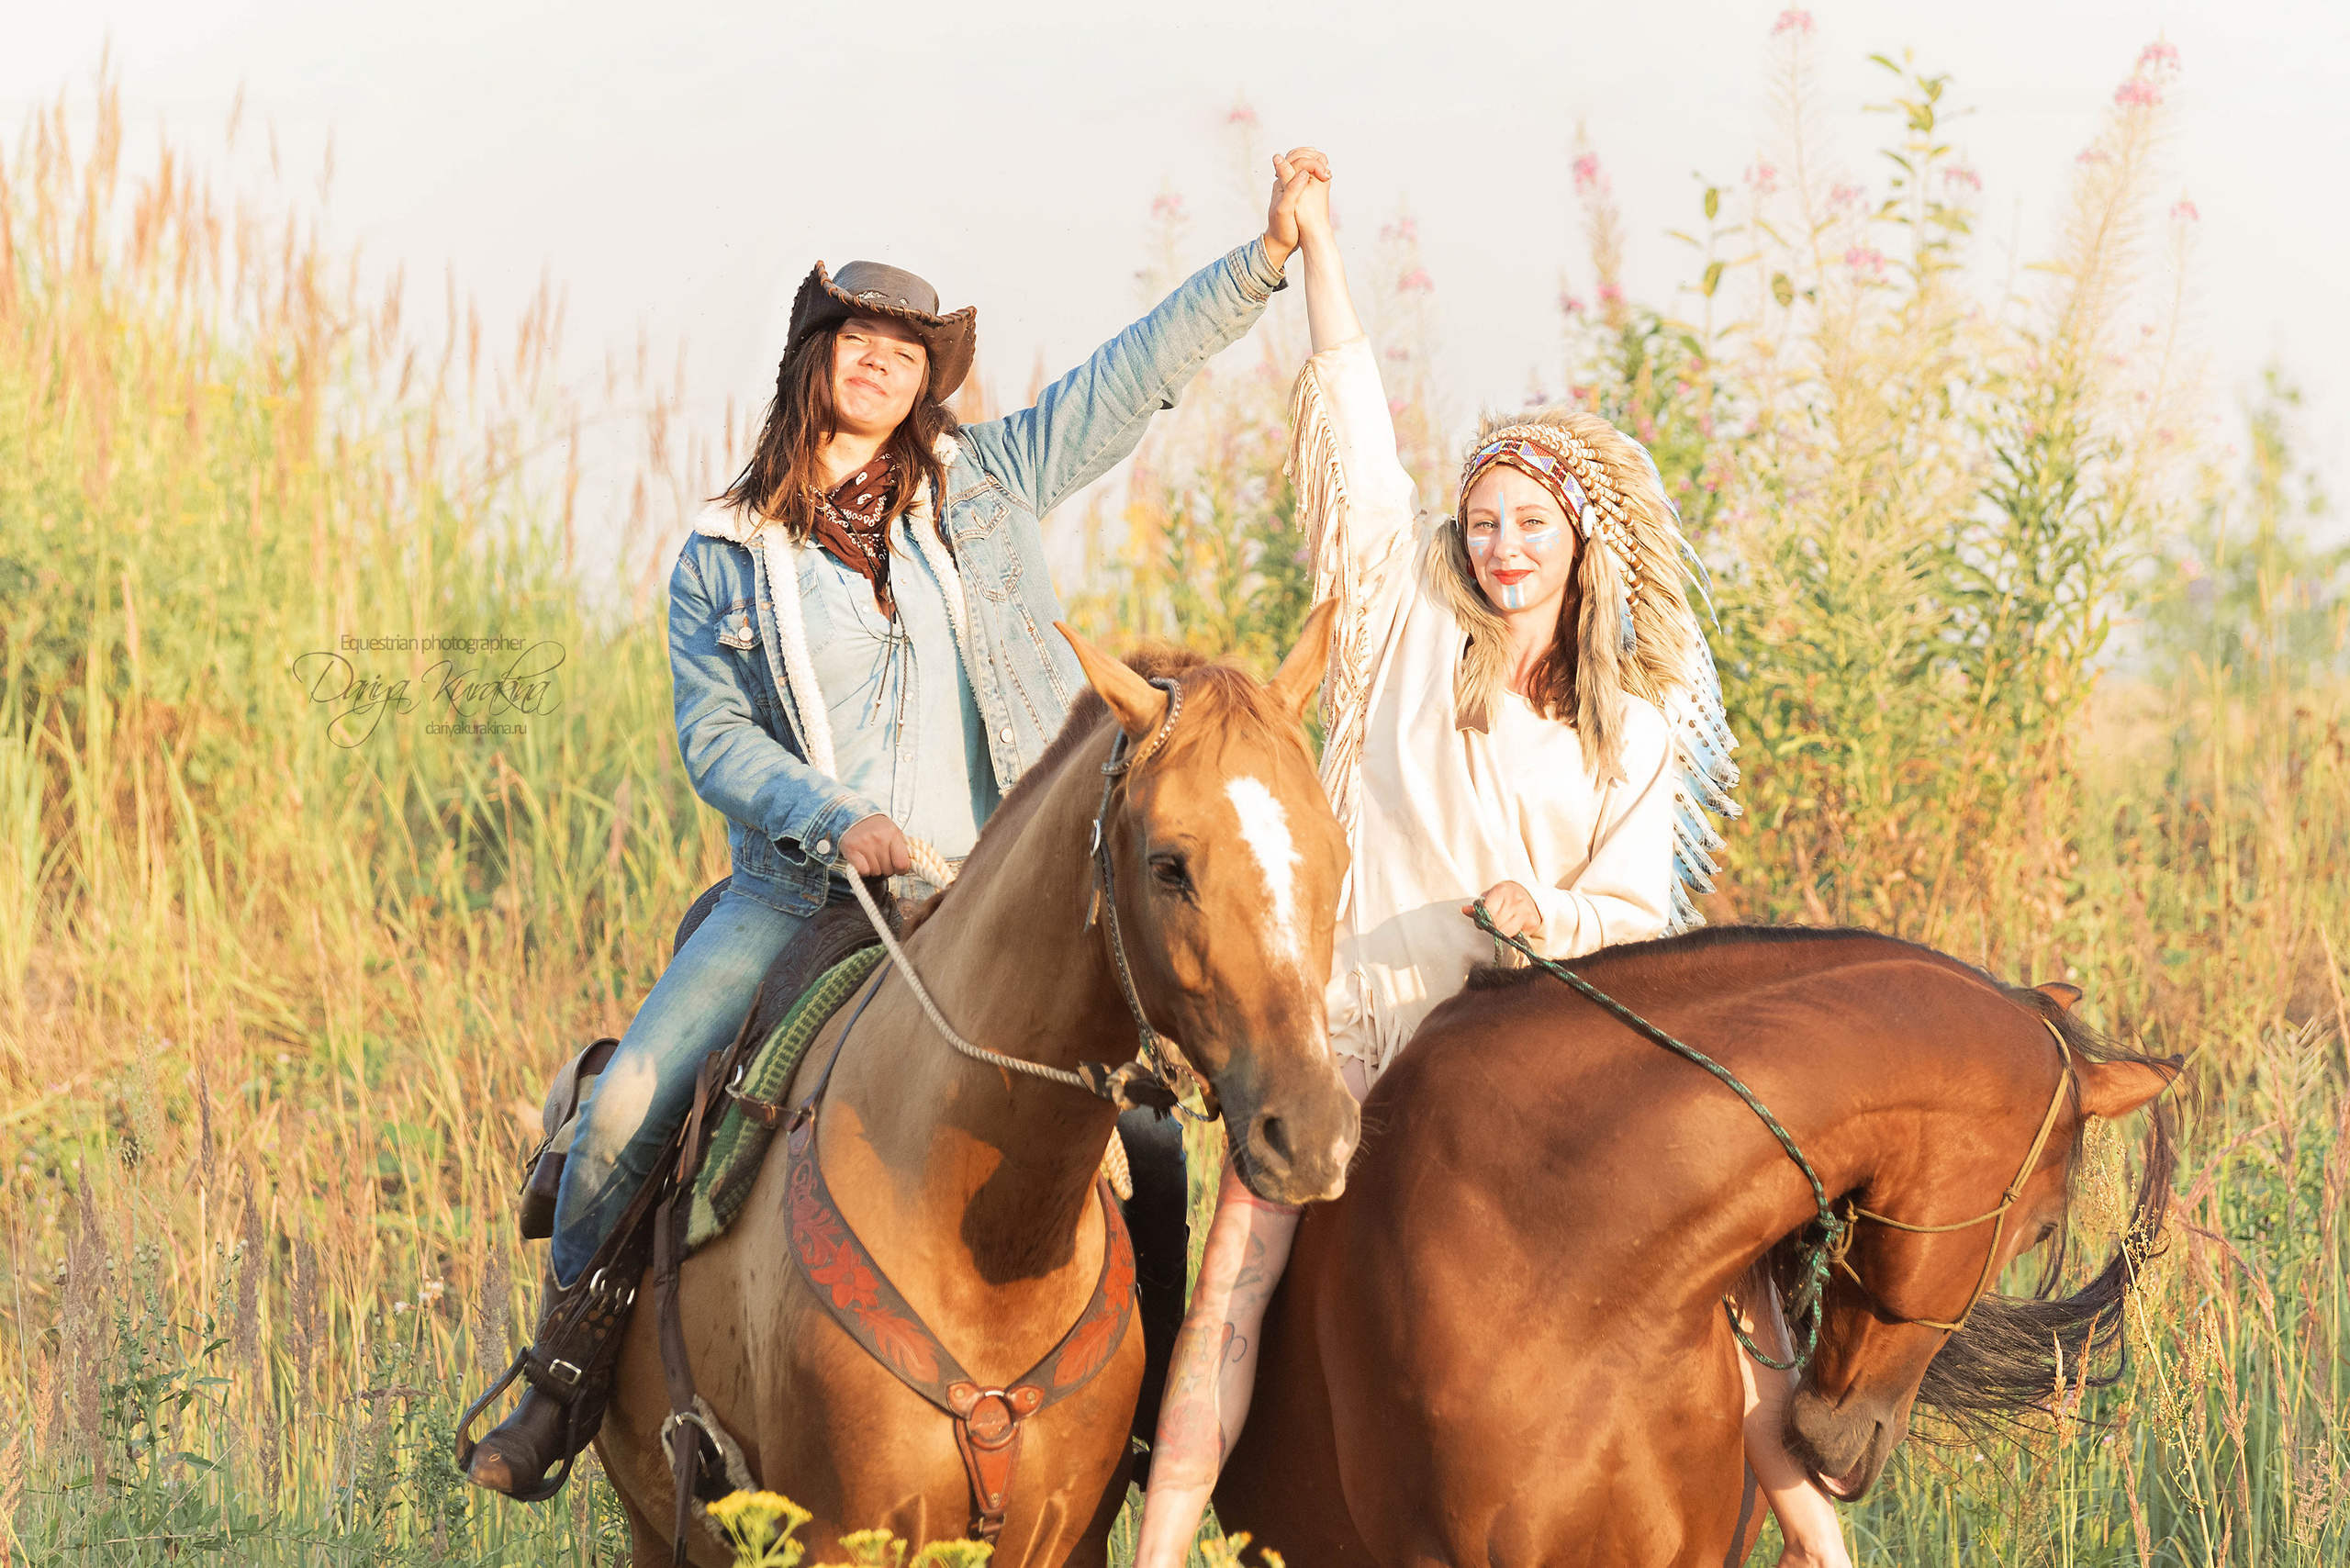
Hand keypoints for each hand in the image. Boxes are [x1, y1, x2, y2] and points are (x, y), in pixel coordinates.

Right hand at [839, 813, 911, 877]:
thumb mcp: (895, 834)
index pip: (902, 864)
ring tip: (871, 858)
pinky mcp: (851, 848)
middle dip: (885, 868)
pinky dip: (863, 871)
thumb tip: (906, 869)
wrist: (856, 816)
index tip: (897, 867)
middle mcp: (879, 838)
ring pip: (875, 872)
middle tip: (880, 859)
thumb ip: (903, 850)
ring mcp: (864, 843)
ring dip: (874, 869)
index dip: (901, 870)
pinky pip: (863, 871)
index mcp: (893, 834)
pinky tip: (862, 862)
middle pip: (888, 870)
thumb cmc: (878, 830)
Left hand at [1262, 146, 1331, 269]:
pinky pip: (1308, 177)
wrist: (1280, 244)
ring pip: (1305, 167)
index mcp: (1281, 183)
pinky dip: (1317, 175)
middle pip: (1300, 159)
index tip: (1325, 175)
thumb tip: (1303, 172)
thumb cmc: (1281, 229)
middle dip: (1315, 161)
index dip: (1311, 164)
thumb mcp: (1284, 210)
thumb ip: (1291, 190)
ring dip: (1317, 166)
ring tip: (1327, 174)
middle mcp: (1285, 181)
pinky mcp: (1298, 194)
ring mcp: (1292, 187)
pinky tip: (1325, 181)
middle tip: (1327, 172)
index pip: (1296, 161)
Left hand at [1463, 881, 1542, 939]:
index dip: (1481, 920)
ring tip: (1499, 927)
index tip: (1480, 922)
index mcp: (1502, 890)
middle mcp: (1516, 900)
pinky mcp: (1533, 922)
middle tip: (1489, 926)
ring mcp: (1526, 911)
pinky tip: (1512, 927)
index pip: (1488, 911)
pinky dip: (1512, 935)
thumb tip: (1464, 910)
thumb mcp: (1489, 896)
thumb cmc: (1504, 897)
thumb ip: (1478, 905)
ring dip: (1500, 933)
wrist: (1528, 894)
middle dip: (1490, 927)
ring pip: (1506, 932)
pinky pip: (1517, 936)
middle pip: (1497, 923)